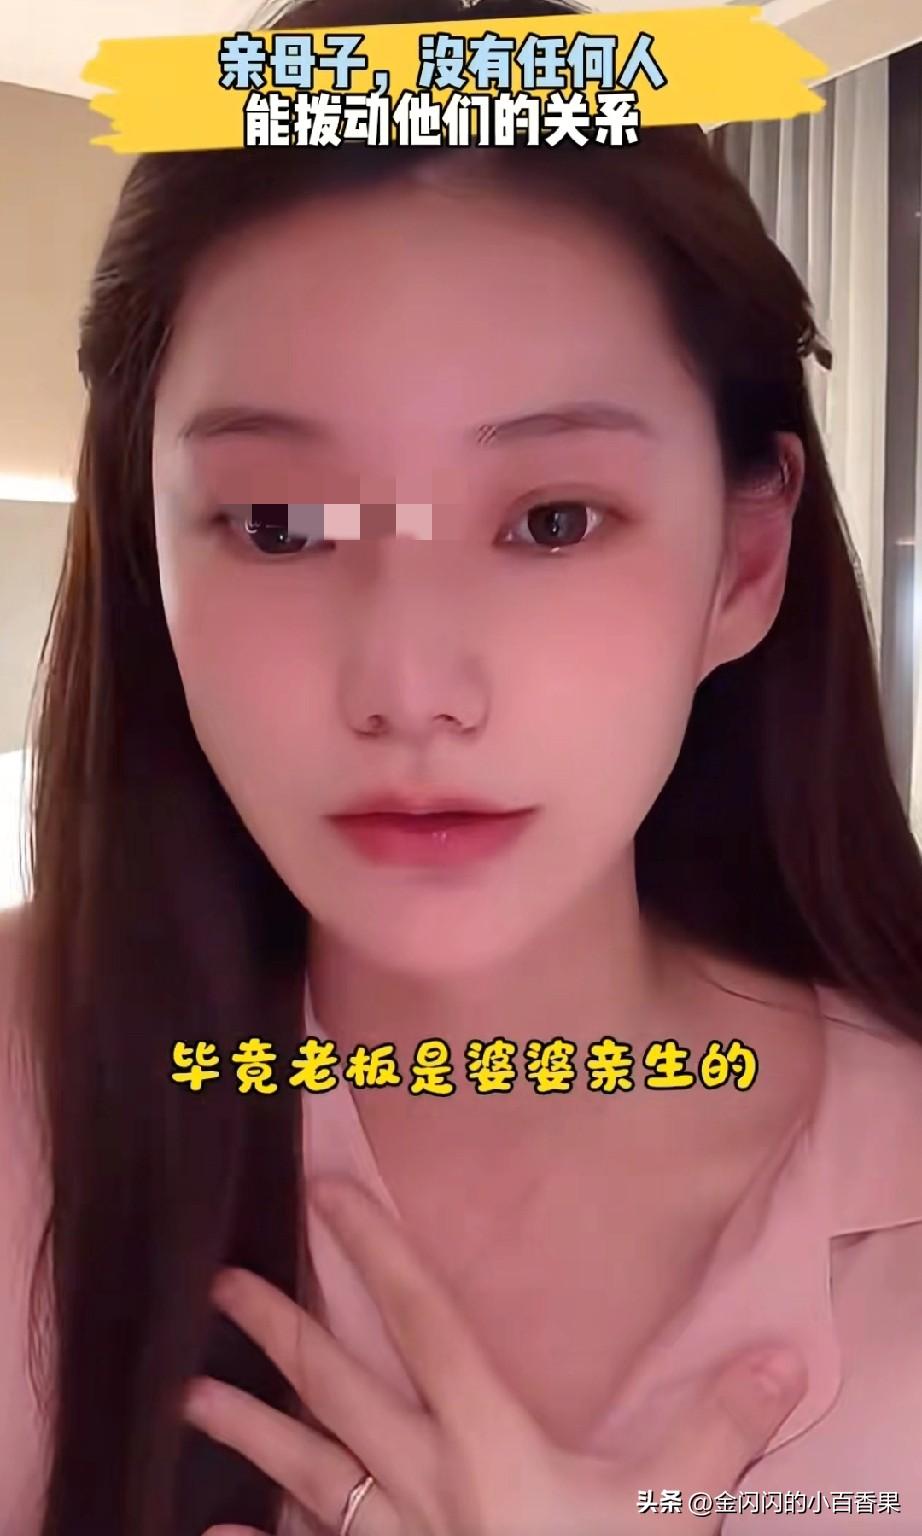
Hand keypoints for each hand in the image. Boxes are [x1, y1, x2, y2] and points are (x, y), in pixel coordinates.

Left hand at [184, 1174, 805, 1535]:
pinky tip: (214, 1535)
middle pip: (338, 1390)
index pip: (422, 1322)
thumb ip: (717, 1427)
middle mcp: (425, 1484)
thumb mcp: (676, 1511)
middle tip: (219, 1283)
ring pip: (306, 1475)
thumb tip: (778, 1356)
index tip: (325, 1192)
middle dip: (279, 1331)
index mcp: (488, 1443)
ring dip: (248, 1429)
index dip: (376, 1249)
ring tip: (191, 1394)